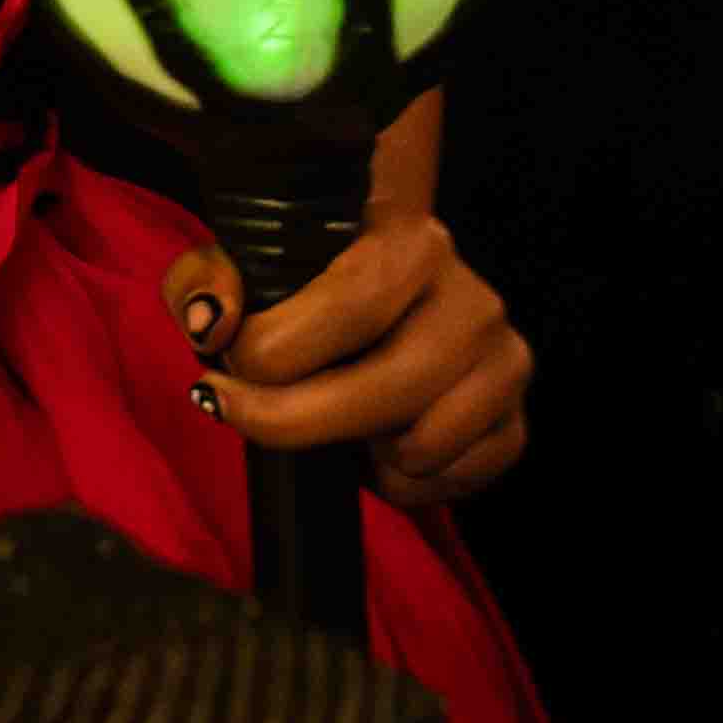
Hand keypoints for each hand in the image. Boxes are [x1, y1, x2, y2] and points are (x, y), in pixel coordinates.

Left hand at [165, 104, 530, 507]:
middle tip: (251, 415)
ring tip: (344, 412)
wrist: (383, 297)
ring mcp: (505, 361)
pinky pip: (451, 482)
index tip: (224, 370)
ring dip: (361, 449)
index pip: (344, 309)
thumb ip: (205, 284)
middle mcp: (472, 296)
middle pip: (382, 389)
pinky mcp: (517, 422)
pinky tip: (385, 436)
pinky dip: (405, 481)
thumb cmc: (303, 285)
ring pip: (418, 446)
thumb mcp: (239, 268)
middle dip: (295, 420)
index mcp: (409, 240)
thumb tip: (212, 323)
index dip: (267, 355)